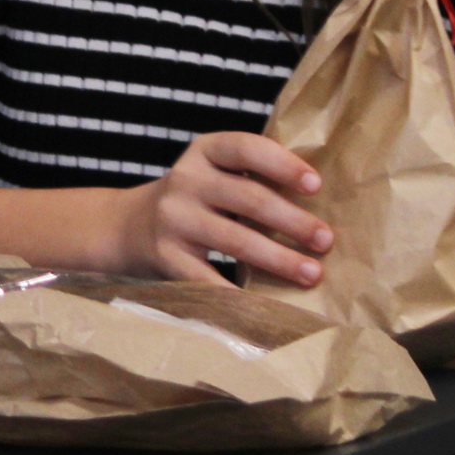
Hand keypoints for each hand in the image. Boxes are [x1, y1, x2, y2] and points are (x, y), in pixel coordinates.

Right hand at [116, 132, 332, 286]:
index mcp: (206, 150)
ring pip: (235, 240)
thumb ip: (255, 175)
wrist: (129, 226)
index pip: (248, 149)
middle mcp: (186, 179)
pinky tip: (267, 305)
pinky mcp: (165, 256)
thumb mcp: (216, 171)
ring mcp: (173, 218)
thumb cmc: (198, 197)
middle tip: (326, 240)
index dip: (284, 165)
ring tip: (312, 273)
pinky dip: (238, 294)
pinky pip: (208, 278)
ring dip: (279, 259)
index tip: (316, 186)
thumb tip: (323, 200)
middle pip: (249, 199)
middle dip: (293, 221)